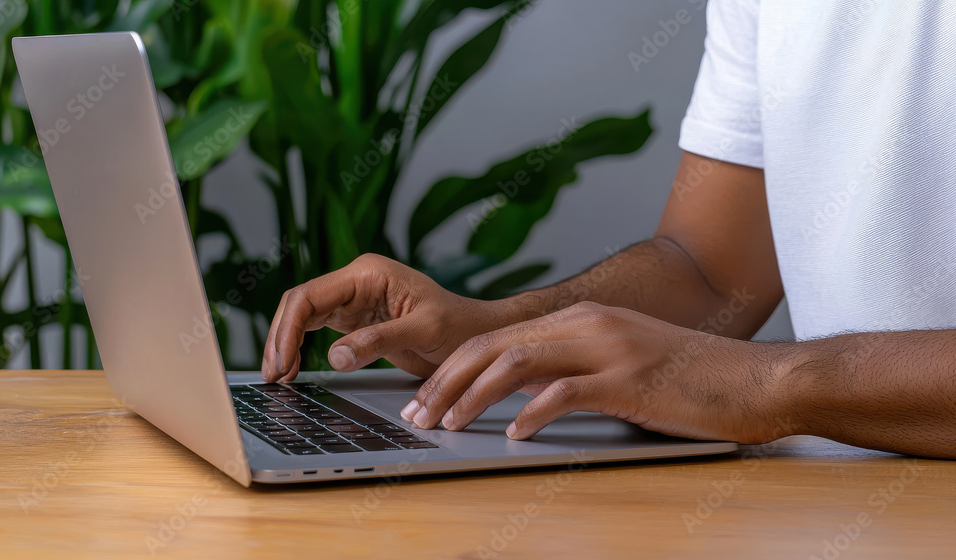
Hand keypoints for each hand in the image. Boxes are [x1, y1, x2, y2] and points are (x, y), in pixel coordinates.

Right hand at [262, 254, 516, 381]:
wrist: (477, 334)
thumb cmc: (460, 325)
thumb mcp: (424, 332)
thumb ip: (379, 341)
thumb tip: (336, 357)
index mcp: (368, 273)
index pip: (310, 296)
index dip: (288, 329)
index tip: (283, 361)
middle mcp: (356, 282)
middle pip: (299, 305)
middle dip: (280, 338)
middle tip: (273, 375)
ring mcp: (354, 300)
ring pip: (302, 317)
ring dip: (286, 345)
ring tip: (278, 377)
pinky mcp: (355, 320)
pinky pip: (316, 330)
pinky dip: (301, 349)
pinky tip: (294, 370)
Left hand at [399, 301, 789, 443]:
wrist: (755, 379)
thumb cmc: (687, 378)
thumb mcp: (620, 362)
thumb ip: (570, 369)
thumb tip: (520, 394)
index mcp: (580, 320)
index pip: (498, 338)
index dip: (453, 368)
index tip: (425, 397)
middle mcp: (587, 325)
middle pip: (495, 346)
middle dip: (447, 381)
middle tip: (418, 413)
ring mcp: (608, 349)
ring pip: (517, 364)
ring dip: (474, 396)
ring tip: (448, 423)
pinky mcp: (629, 379)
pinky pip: (565, 393)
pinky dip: (531, 414)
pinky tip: (512, 434)